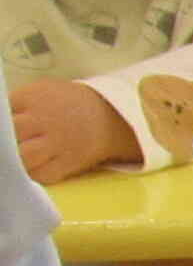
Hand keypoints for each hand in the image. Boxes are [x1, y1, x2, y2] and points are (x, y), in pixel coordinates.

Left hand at [13, 80, 136, 181]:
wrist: (110, 115)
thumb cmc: (68, 104)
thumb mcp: (41, 91)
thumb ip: (17, 104)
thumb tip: (0, 121)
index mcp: (33, 97)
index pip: (1, 112)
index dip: (1, 124)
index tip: (5, 130)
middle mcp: (44, 119)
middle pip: (8, 135)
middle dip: (5, 142)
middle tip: (11, 145)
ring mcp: (58, 142)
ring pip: (22, 157)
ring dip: (16, 160)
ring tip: (19, 158)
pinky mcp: (70, 161)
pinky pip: (43, 174)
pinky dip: (34, 174)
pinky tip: (35, 167)